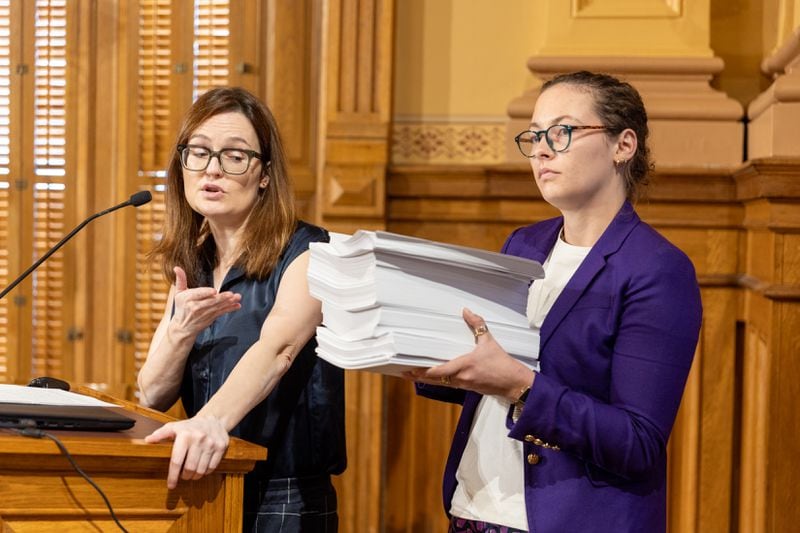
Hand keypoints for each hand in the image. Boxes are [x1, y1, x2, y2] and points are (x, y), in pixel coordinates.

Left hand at [143, 415, 229, 488]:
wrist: (213, 419)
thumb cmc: (190, 427)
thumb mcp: (174, 427)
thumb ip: (160, 434)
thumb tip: (148, 440)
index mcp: (185, 435)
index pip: (177, 461)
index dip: (173, 476)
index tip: (171, 485)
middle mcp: (199, 438)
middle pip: (189, 468)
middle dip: (185, 476)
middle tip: (183, 476)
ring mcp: (211, 443)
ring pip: (201, 470)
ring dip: (195, 476)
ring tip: (191, 474)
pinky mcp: (221, 447)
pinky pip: (212, 467)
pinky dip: (205, 472)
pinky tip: (202, 469)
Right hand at [170, 266, 241, 337]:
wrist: (182, 327)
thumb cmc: (181, 307)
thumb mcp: (178, 293)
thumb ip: (180, 280)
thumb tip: (176, 267)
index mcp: (187, 299)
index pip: (198, 294)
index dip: (206, 293)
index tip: (214, 291)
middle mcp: (195, 307)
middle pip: (210, 301)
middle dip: (221, 298)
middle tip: (231, 294)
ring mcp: (204, 314)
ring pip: (217, 307)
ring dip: (229, 302)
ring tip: (237, 297)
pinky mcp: (210, 318)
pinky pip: (221, 313)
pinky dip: (230, 309)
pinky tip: (237, 305)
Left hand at [410, 308, 534, 400]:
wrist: (514, 383)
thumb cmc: (502, 364)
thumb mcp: (489, 341)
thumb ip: (477, 325)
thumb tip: (467, 311)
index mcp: (464, 366)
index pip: (439, 371)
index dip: (423, 372)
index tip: (411, 369)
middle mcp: (461, 378)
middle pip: (435, 380)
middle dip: (419, 376)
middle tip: (405, 372)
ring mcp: (464, 384)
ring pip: (441, 383)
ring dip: (427, 379)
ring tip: (414, 374)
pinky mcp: (468, 387)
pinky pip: (449, 384)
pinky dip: (439, 381)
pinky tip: (434, 377)